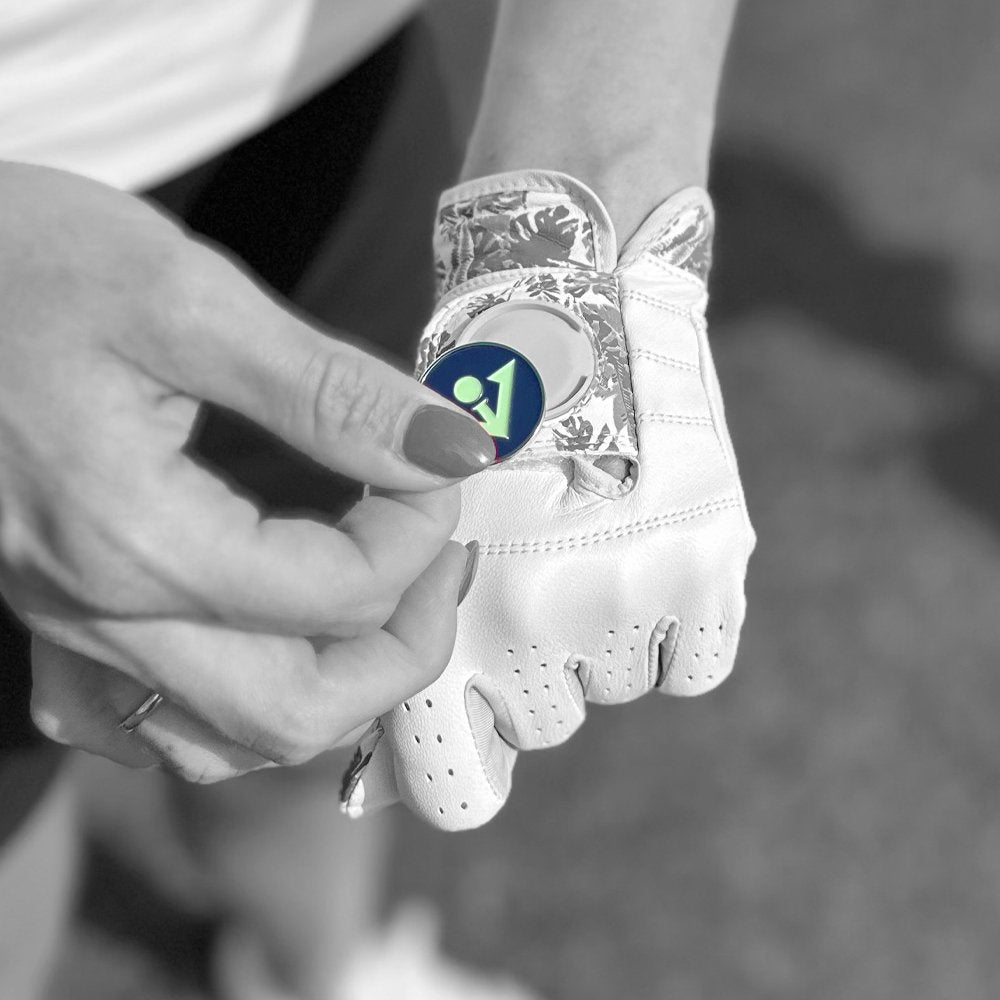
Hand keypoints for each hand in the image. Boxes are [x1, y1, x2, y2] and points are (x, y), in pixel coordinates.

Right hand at [0, 161, 493, 779]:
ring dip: (333, 686)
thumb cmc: (11, 265)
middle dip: (402, 647)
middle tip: (438, 559)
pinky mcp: (52, 615)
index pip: (341, 592)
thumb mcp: (186, 300)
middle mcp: (100, 613)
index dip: (421, 532)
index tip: (439, 461)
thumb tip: (454, 443)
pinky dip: (233, 706)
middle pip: (296, 712)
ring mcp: (68, 629)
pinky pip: (147, 723)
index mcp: (139, 539)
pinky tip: (261, 643)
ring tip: (380, 599)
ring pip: (230, 738)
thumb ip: (331, 390)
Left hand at [342, 170, 753, 827]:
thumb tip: (402, 726)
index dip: (455, 764)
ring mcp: (634, 593)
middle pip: (543, 723)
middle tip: (530, 589)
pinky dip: (674, 630)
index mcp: (447, 605)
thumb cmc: (474, 384)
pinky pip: (695, 663)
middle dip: (529, 674)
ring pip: (616, 688)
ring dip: (601, 643)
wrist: (571, 280)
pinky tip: (646, 561)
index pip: (453, 772)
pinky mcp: (712, 558)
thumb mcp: (416, 504)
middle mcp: (542, 618)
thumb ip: (415, 613)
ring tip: (590, 550)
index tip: (465, 738)